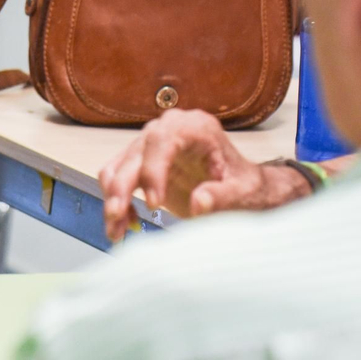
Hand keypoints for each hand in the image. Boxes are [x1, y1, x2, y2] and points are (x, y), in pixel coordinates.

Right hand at [97, 109, 311, 240]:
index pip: (162, 141)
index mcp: (195, 128)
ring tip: (116, 231)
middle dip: (121, 188)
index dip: (152, 171)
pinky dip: (116, 202)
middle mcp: (168, 129)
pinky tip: (125, 225)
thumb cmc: (247, 186)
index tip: (154, 204)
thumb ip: (223, 196)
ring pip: (118, 167)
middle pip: (134, 154)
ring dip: (113, 199)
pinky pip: (118, 179)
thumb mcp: (245, 192)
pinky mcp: (143, 162)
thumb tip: (198, 203)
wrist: (244, 187)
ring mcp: (153, 145)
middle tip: (118, 218)